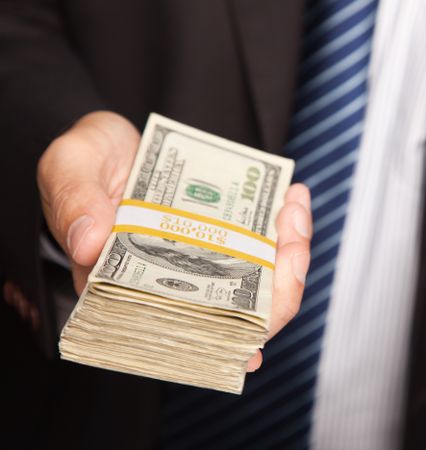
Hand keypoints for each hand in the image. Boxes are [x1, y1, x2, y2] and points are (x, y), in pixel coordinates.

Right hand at [36, 110, 311, 371]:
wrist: (110, 139)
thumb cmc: (85, 160)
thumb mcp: (69, 166)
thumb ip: (73, 199)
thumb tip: (89, 244)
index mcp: (125, 291)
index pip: (180, 336)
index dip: (222, 345)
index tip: (255, 332)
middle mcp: (170, 285)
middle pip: (235, 317)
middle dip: (277, 290)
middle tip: (290, 238)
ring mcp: (203, 263)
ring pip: (260, 285)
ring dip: (290, 254)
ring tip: (292, 207)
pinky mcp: (224, 238)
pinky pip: (265, 248)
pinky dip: (285, 229)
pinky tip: (291, 197)